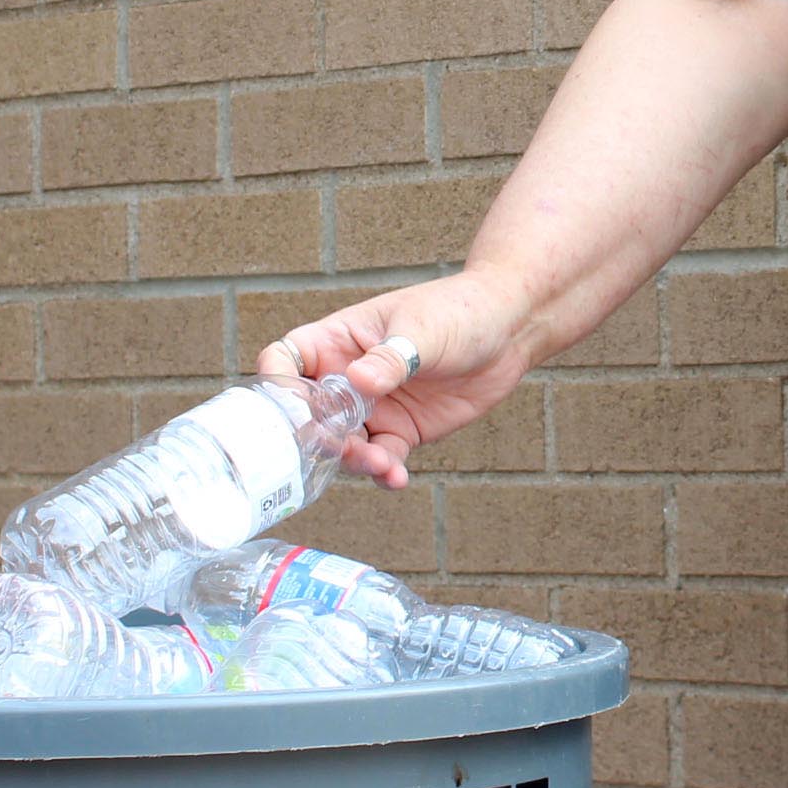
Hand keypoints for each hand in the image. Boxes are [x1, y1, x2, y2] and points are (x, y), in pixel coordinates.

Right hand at [255, 268, 536, 491]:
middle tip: (337, 448)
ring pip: (342, 445)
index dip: (277, 385)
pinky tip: (396, 477)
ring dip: (353, 460)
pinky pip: (381, 460)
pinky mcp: (401, 432)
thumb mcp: (422, 328)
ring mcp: (372, 408)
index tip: (291, 409)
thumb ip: (390, 359)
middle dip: (316, 436)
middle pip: (308, 414)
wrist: (509, 329)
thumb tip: (358, 383)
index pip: (285, 360)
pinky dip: (384, 472)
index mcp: (338, 340)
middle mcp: (346, 377)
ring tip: (380, 463)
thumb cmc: (458, 310)